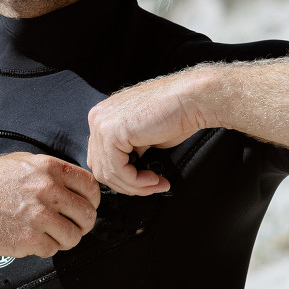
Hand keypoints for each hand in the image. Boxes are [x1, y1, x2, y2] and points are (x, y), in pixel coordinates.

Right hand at [0, 151, 98, 258]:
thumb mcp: (21, 163)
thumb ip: (50, 173)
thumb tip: (75, 186)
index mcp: (48, 169)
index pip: (90, 186)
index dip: (92, 200)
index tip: (86, 207)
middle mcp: (46, 191)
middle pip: (86, 214)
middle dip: (82, 224)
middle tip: (72, 226)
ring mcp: (38, 216)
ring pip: (73, 236)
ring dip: (65, 239)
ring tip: (50, 234)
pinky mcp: (28, 239)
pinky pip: (52, 250)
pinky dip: (45, 248)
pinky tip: (32, 239)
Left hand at [87, 70, 211, 195]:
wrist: (191, 100)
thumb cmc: (175, 115)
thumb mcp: (142, 138)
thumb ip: (126, 152)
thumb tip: (122, 174)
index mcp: (103, 117)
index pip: (101, 159)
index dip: (123, 178)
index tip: (146, 183)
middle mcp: (98, 117)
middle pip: (101, 168)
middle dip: (128, 185)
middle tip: (152, 188)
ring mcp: (101, 123)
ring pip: (108, 173)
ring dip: (135, 186)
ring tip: (156, 184)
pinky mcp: (111, 132)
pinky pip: (118, 170)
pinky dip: (136, 182)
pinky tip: (154, 178)